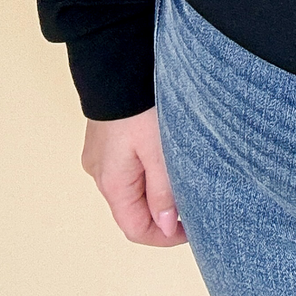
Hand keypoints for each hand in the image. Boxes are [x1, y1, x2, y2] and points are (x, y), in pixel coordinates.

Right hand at [81, 106, 186, 246]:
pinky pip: (129, 164)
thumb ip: (163, 191)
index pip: (136, 229)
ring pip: (133, 185)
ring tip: (185, 172)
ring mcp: (102, 153)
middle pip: (134, 208)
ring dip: (158, 187)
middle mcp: (99, 172)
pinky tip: (167, 152)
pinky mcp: (107, 137)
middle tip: (195, 197)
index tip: (194, 225)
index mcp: (111, 181)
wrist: (119, 59)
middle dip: (164, 210)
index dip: (166, 235)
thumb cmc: (140, 104)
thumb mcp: (159, 150)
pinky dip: (149, 167)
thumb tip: (166, 227)